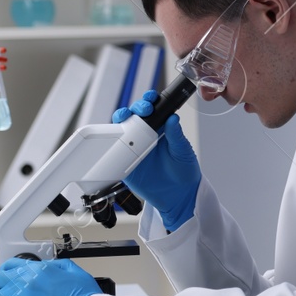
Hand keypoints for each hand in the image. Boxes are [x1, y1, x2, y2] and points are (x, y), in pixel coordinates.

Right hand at [112, 94, 199, 230]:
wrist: (178, 196)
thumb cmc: (184, 171)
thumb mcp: (183, 152)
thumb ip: (176, 136)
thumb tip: (173, 118)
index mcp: (160, 129)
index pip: (152, 110)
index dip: (149, 101)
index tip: (151, 100)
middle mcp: (145, 136)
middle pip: (133, 116)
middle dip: (134, 108)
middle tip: (142, 110)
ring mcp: (133, 148)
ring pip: (121, 130)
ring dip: (120, 120)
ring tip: (125, 119)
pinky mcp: (125, 163)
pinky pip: (114, 151)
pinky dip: (110, 144)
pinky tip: (114, 140)